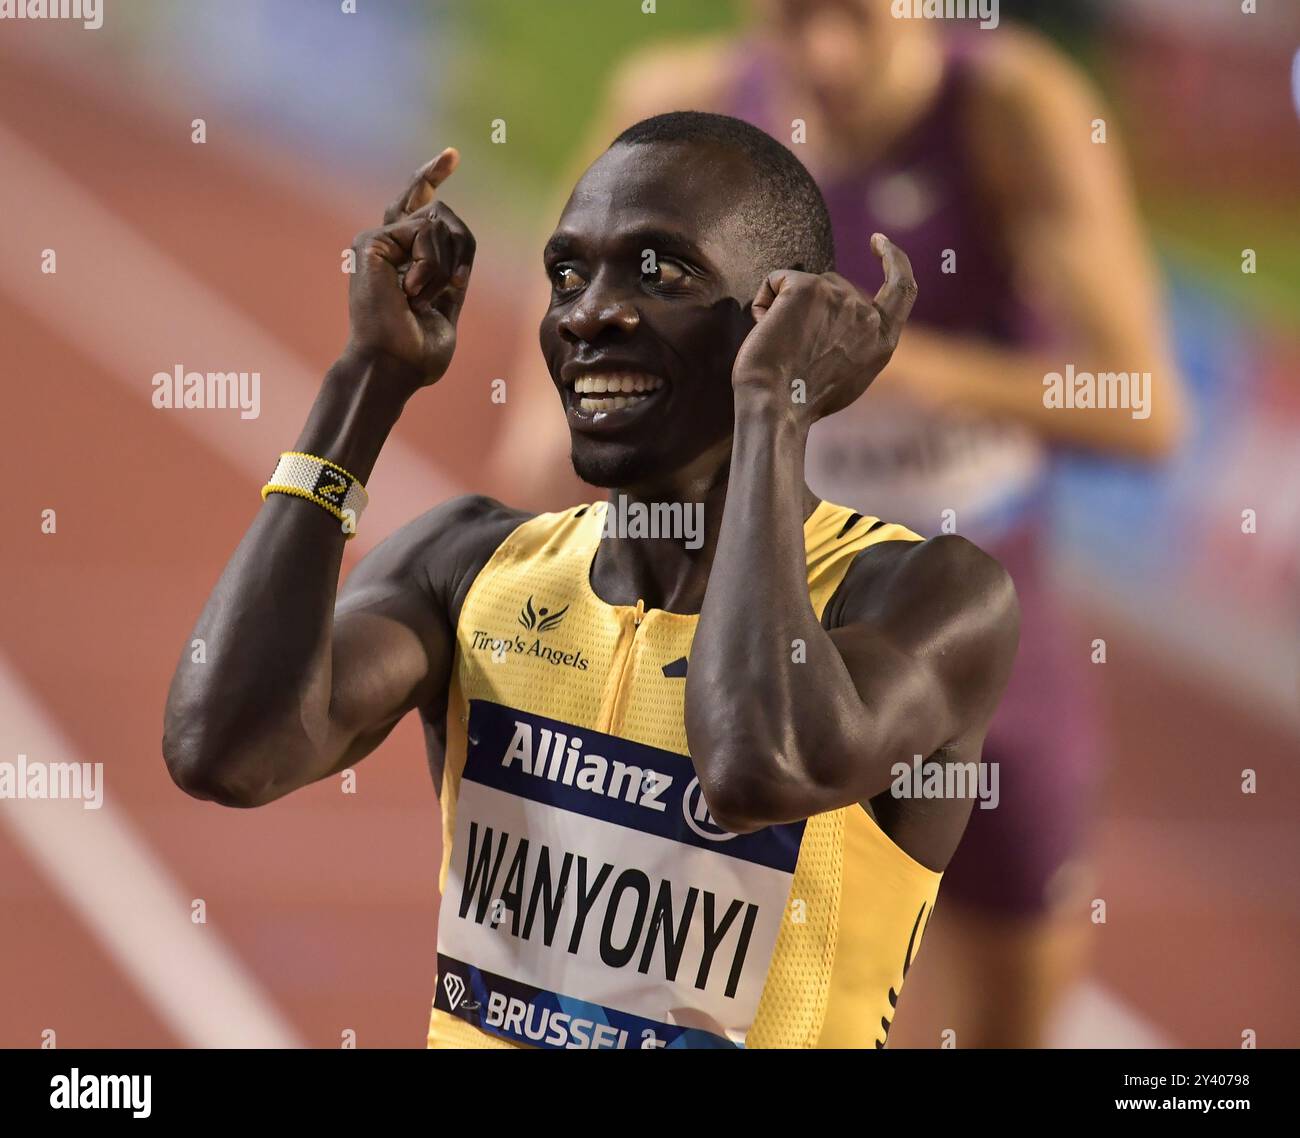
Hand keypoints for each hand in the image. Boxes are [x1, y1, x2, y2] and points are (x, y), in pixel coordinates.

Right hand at [344, 149, 476, 389]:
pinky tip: (410, 292)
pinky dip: (431, 267)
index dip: (432, 177)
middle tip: (437, 295)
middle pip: (442, 216)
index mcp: (400, 258)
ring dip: (444, 269)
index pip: (419, 206)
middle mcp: (385, 243)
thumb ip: (450, 268)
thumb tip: (451, 230)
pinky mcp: (371, 241)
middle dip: (458, 255)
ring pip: (440, 224)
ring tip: (417, 299)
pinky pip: (426, 232)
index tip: (452, 155)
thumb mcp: (446, 303)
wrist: (393, 366)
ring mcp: (376, 239)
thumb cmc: (417, 351)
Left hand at [730, 233, 916, 424]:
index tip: (878, 242)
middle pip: (834, 286)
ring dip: (784, 310)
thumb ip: (856, 341)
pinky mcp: (808, 288)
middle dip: (806, 307)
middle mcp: (867, 317)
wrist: (775, 407)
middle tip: (789, 351)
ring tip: (779, 347)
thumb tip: (838, 320)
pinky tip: (764, 331)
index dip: (893, 259)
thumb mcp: (849, 376)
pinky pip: (777, 280)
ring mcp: (840, 297)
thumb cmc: (801, 401)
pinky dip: (763, 303)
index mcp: (883, 341)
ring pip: (804, 285)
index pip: (902, 287)